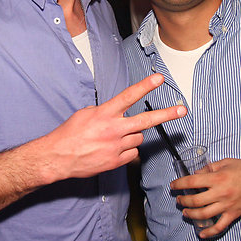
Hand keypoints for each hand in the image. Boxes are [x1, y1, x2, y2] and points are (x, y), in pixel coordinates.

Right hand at [40, 73, 186, 181]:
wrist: (58, 158)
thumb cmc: (69, 134)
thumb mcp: (85, 114)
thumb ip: (106, 111)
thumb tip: (118, 111)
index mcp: (104, 114)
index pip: (129, 96)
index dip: (145, 86)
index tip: (159, 79)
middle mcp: (113, 129)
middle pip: (146, 120)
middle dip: (166, 114)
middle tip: (182, 110)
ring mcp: (116, 147)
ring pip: (138, 137)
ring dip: (132, 135)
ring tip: (115, 137)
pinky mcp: (116, 161)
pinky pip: (133, 152)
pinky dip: (127, 150)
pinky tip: (113, 149)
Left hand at [172, 158, 240, 238]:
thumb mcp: (226, 162)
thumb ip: (210, 168)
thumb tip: (197, 174)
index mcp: (218, 178)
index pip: (192, 182)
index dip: (180, 184)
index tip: (173, 186)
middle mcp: (220, 193)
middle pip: (195, 201)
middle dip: (183, 201)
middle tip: (179, 200)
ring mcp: (227, 206)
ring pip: (204, 214)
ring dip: (191, 214)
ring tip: (185, 212)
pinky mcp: (234, 214)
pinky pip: (220, 227)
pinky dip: (209, 232)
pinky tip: (201, 234)